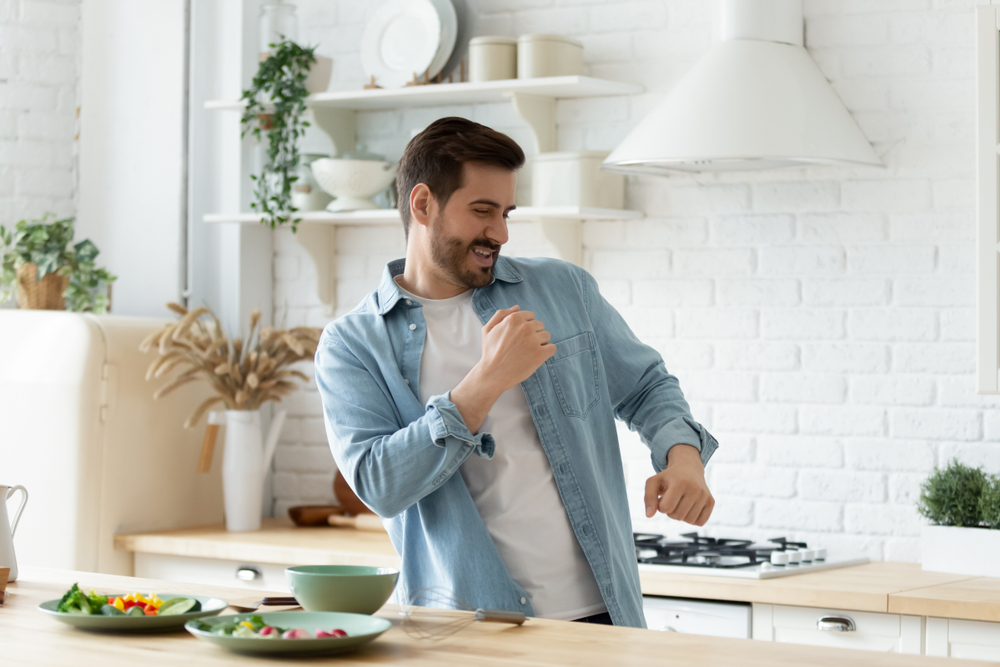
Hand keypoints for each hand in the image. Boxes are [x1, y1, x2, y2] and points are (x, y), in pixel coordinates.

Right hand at [450, 306, 555, 434]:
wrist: (493, 374)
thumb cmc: (490, 352)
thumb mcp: (488, 329)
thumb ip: (501, 314)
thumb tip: (517, 307)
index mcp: (514, 319)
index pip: (531, 316)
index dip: (526, 326)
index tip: (519, 336)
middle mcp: (525, 327)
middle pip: (540, 325)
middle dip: (533, 334)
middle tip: (522, 346)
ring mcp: (534, 341)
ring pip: (546, 336)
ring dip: (540, 343)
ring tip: (527, 352)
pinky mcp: (540, 354)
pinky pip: (552, 348)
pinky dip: (547, 352)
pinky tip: (536, 357)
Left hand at [643, 444, 713, 525]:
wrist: (688, 468)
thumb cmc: (669, 477)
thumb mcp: (654, 482)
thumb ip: (648, 498)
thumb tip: (649, 515)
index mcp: (680, 483)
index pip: (665, 508)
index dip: (661, 505)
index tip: (663, 496)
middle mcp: (695, 489)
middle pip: (677, 516)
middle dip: (670, 511)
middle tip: (672, 499)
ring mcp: (704, 496)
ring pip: (688, 520)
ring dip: (681, 515)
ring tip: (680, 502)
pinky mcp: (711, 501)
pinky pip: (700, 522)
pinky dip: (692, 519)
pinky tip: (689, 507)